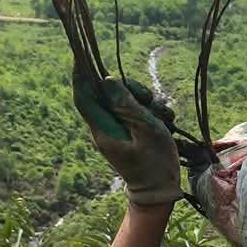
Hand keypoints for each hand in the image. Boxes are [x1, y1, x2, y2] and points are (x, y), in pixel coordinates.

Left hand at [73, 71, 180, 205]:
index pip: (83, 95)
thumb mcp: (145, 130)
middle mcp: (106, 127)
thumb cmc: (154, 163)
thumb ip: (126, 104)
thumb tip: (107, 81)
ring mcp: (118, 130)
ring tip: (165, 119)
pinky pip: (137, 114)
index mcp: (103, 128)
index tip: (82, 53)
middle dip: (132, 89)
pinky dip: (152, 114)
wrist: (160, 192)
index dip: (81, 73)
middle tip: (149, 99)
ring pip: (128, 102)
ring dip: (147, 103)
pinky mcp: (130, 133)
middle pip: (110, 94)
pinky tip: (166, 123)